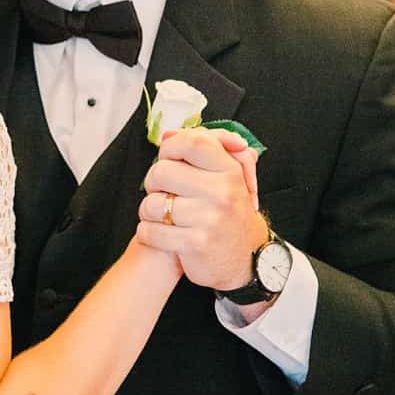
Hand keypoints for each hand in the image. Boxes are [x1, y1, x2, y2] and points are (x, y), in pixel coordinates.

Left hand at [136, 128, 265, 291]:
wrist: (246, 260)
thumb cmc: (229, 214)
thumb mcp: (229, 177)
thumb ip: (204, 148)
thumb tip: (168, 134)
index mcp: (229, 171)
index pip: (192, 142)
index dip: (171, 147)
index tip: (168, 158)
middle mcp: (221, 193)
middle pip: (161, 172)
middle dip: (154, 183)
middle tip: (164, 192)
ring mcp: (208, 219)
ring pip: (151, 204)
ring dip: (149, 211)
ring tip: (163, 215)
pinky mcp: (195, 244)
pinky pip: (150, 231)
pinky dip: (148, 233)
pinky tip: (160, 233)